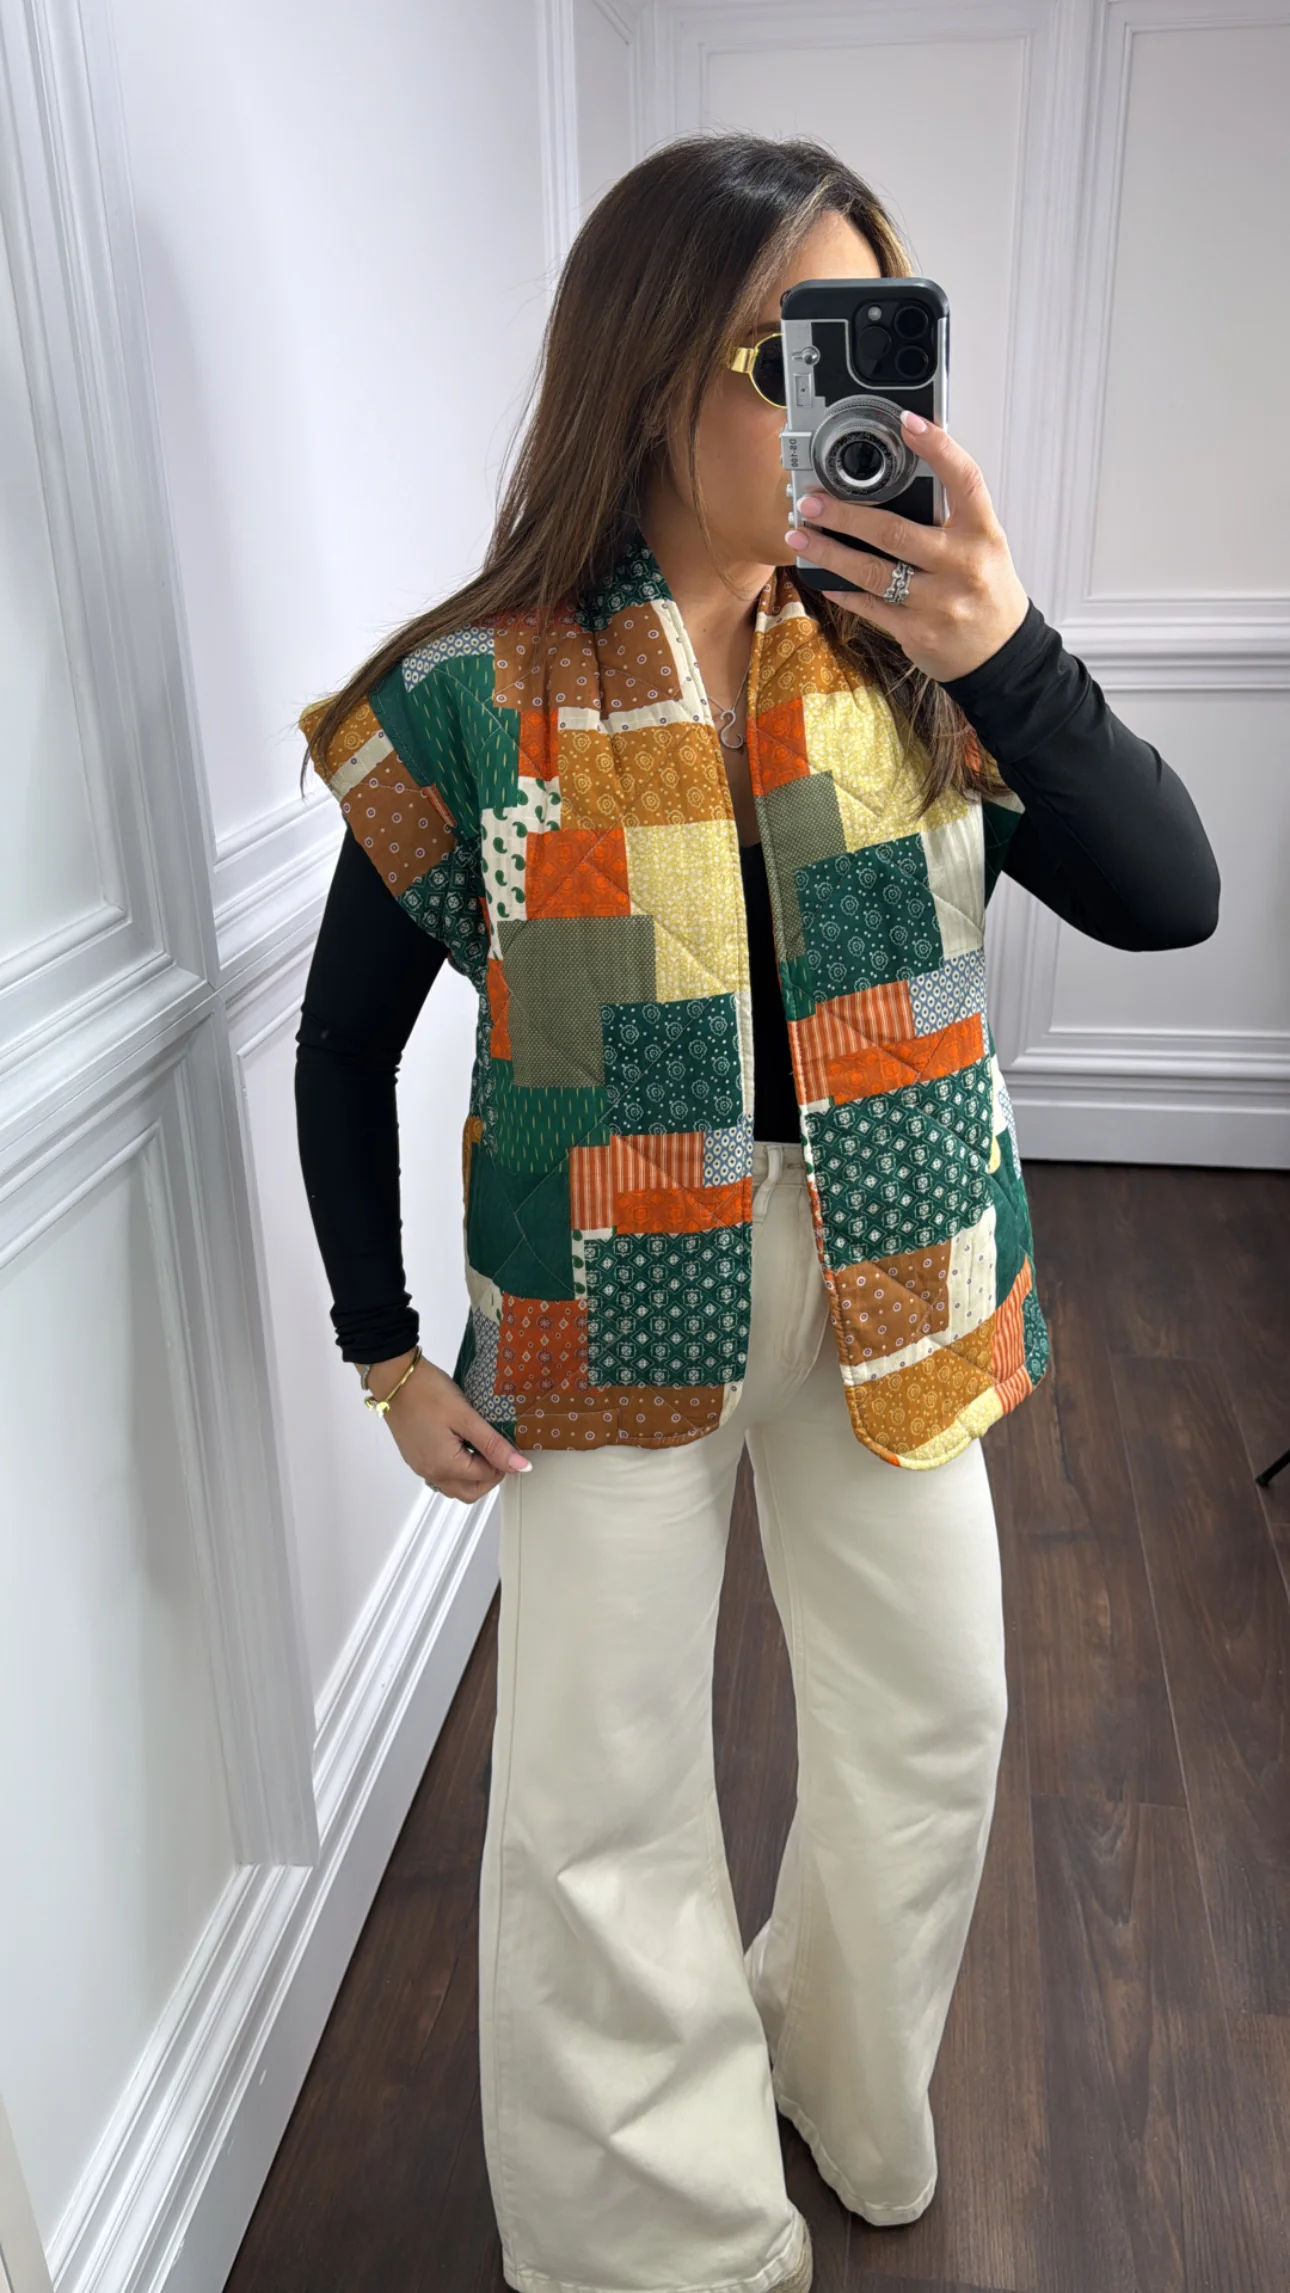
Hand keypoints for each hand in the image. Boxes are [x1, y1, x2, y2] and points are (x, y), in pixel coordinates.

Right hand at [371, 1352, 530, 1500]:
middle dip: (489, 1477)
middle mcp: (430, 1473)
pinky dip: (456, 1468)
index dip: (502, 1463)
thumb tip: (521, 1466)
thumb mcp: (466, 1417)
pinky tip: (461, 1445)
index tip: (506, 1443)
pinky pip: (440, 1475)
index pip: (485, 1478)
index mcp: (445, 1466)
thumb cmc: (428, 1392)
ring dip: (472, 1475)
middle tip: (497, 1450)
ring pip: (454, 1486)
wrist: (394, 1378)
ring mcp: (420, 1466)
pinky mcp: (414, 1457)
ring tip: (480, 1447)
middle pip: (469, 1492)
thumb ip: (494, 1445)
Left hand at [784, 409, 1029, 682]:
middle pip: (895, 532)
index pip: (964, 481)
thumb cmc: (987, 591)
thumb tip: (896, 484)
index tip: (908, 422)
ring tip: (800, 536)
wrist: (999, 653)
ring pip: (873, 573)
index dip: (938, 448)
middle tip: (811, 500)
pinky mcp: (917, 632)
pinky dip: (842, 590)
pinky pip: (870, 607)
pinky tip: (821, 576)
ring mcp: (937, 603)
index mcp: (983, 535)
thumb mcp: (984, 547)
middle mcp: (962, 567)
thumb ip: (950, 518)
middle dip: (845, 515)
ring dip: (830, 551)